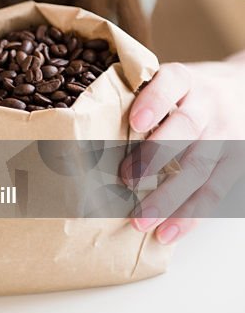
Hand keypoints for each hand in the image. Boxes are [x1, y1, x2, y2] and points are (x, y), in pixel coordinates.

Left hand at [121, 55, 244, 243]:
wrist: (243, 91)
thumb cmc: (189, 92)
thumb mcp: (169, 81)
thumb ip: (139, 97)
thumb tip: (84, 123)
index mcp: (185, 79)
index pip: (172, 82)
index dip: (154, 100)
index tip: (135, 122)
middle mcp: (208, 104)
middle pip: (186, 128)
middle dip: (155, 156)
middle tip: (127, 179)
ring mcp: (225, 135)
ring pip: (199, 166)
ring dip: (169, 197)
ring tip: (140, 219)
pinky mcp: (235, 163)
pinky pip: (214, 192)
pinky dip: (189, 216)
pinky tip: (167, 233)